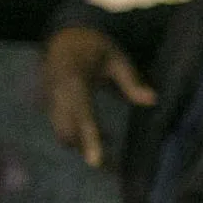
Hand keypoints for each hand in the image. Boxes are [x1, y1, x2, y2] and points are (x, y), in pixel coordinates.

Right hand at [41, 26, 155, 167]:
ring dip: (83, 143)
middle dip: (86, 149)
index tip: (96, 162)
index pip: (84, 117)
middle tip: (114, 166)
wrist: (65, 36)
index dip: (90, 140)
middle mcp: (58, 95)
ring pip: (63, 133)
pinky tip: (107, 136)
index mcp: (75, 83)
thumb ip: (132, 81)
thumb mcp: (117, 58)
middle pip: (68, 133)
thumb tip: (153, 100)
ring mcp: (50, 101)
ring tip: (114, 146)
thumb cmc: (94, 46)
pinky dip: (79, 135)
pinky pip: (62, 126)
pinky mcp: (49, 105)